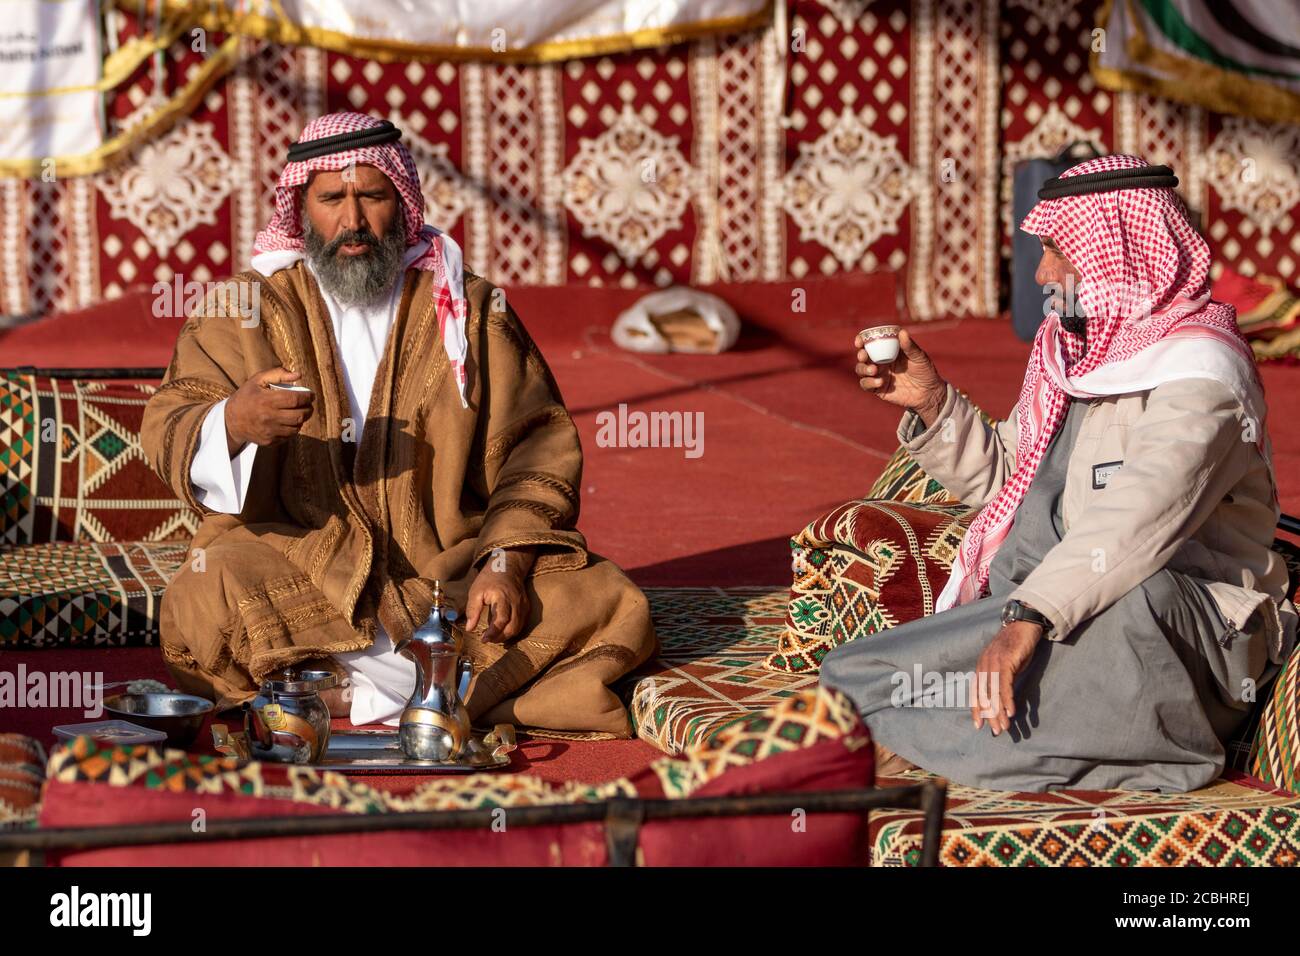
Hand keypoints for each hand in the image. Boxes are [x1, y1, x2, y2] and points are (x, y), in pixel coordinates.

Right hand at [224, 367, 314, 453]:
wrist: (231, 420)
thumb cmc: (247, 396)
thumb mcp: (257, 380)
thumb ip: (278, 374)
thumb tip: (298, 375)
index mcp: (266, 401)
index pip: (295, 400)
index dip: (307, 397)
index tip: (311, 395)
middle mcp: (269, 417)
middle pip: (299, 415)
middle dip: (308, 409)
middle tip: (308, 405)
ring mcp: (269, 431)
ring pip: (296, 427)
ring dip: (302, 419)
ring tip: (299, 412)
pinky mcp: (269, 441)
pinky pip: (289, 436)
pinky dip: (293, 428)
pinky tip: (290, 422)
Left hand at [465, 549, 535, 642]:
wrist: (508, 567)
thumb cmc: (489, 579)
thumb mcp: (476, 592)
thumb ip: (473, 610)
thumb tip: (469, 629)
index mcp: (502, 597)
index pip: (501, 620)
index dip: (493, 633)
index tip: (483, 639)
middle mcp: (516, 602)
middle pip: (512, 628)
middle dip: (499, 638)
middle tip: (488, 639)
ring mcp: (523, 605)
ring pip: (518, 628)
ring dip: (506, 636)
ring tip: (494, 636)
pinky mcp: (526, 607)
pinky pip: (521, 624)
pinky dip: (512, 630)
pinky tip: (502, 630)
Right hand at [855, 328, 946, 425]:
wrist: (928, 393)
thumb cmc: (925, 371)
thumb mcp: (919, 357)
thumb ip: (910, 346)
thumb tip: (902, 332)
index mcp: (888, 350)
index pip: (870, 343)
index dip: (862, 340)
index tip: (860, 341)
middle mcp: (880, 361)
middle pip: (862, 356)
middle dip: (860, 355)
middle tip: (864, 355)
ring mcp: (878, 375)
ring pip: (861, 370)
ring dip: (863, 368)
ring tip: (874, 370)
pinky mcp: (877, 389)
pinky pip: (866, 384)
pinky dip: (869, 382)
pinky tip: (880, 382)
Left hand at [971, 621, 1042, 735]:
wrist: (1023, 625)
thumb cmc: (1015, 647)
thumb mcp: (1006, 666)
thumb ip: (1001, 680)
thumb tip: (1003, 700)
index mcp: (981, 668)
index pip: (976, 692)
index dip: (976, 709)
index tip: (978, 725)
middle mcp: (984, 666)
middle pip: (984, 695)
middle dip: (989, 715)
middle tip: (996, 731)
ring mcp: (993, 663)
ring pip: (993, 693)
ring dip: (998, 712)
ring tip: (1004, 727)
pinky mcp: (1005, 661)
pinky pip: (1004, 684)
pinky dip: (1007, 699)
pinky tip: (1011, 712)